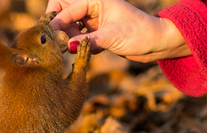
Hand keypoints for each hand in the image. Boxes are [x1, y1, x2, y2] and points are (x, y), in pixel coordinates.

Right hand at [46, 0, 190, 61]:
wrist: (156, 43)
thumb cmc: (138, 33)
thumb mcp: (112, 37)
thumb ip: (87, 41)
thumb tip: (67, 46)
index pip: (67, 8)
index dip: (57, 23)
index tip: (50, 38)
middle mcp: (92, 7)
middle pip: (63, 9)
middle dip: (57, 24)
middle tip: (57, 41)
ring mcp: (92, 20)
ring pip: (68, 24)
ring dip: (66, 36)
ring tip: (69, 50)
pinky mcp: (95, 33)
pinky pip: (76, 37)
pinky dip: (75, 44)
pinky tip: (81, 51)